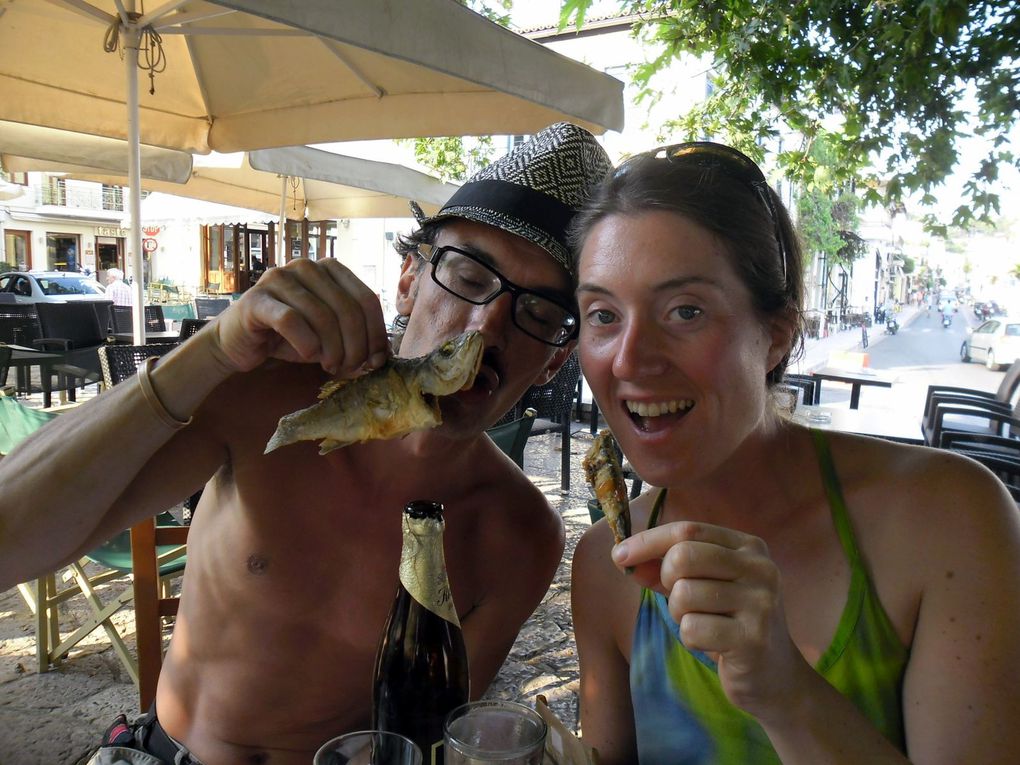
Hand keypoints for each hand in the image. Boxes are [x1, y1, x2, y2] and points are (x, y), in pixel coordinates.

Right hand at [209, 259, 390, 376]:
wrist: (239, 341)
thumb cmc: (288, 337)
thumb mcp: (329, 338)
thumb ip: (355, 340)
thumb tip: (383, 358)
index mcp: (330, 269)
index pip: (366, 299)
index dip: (376, 333)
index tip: (376, 361)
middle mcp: (307, 267)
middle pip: (348, 309)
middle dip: (355, 346)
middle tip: (350, 368)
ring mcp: (279, 278)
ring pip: (322, 316)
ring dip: (332, 349)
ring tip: (330, 366)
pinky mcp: (257, 299)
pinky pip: (291, 320)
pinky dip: (306, 343)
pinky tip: (308, 356)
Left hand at [612, 521, 808, 718]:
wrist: (775, 674)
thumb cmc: (730, 622)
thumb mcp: (701, 586)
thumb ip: (665, 569)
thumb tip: (623, 557)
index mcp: (748, 546)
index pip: (687, 530)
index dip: (648, 541)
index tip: (619, 555)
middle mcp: (760, 568)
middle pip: (683, 556)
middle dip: (666, 580)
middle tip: (679, 600)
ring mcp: (761, 603)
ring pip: (683, 594)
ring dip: (679, 614)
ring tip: (703, 624)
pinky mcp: (753, 638)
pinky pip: (692, 629)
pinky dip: (691, 639)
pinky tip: (713, 645)